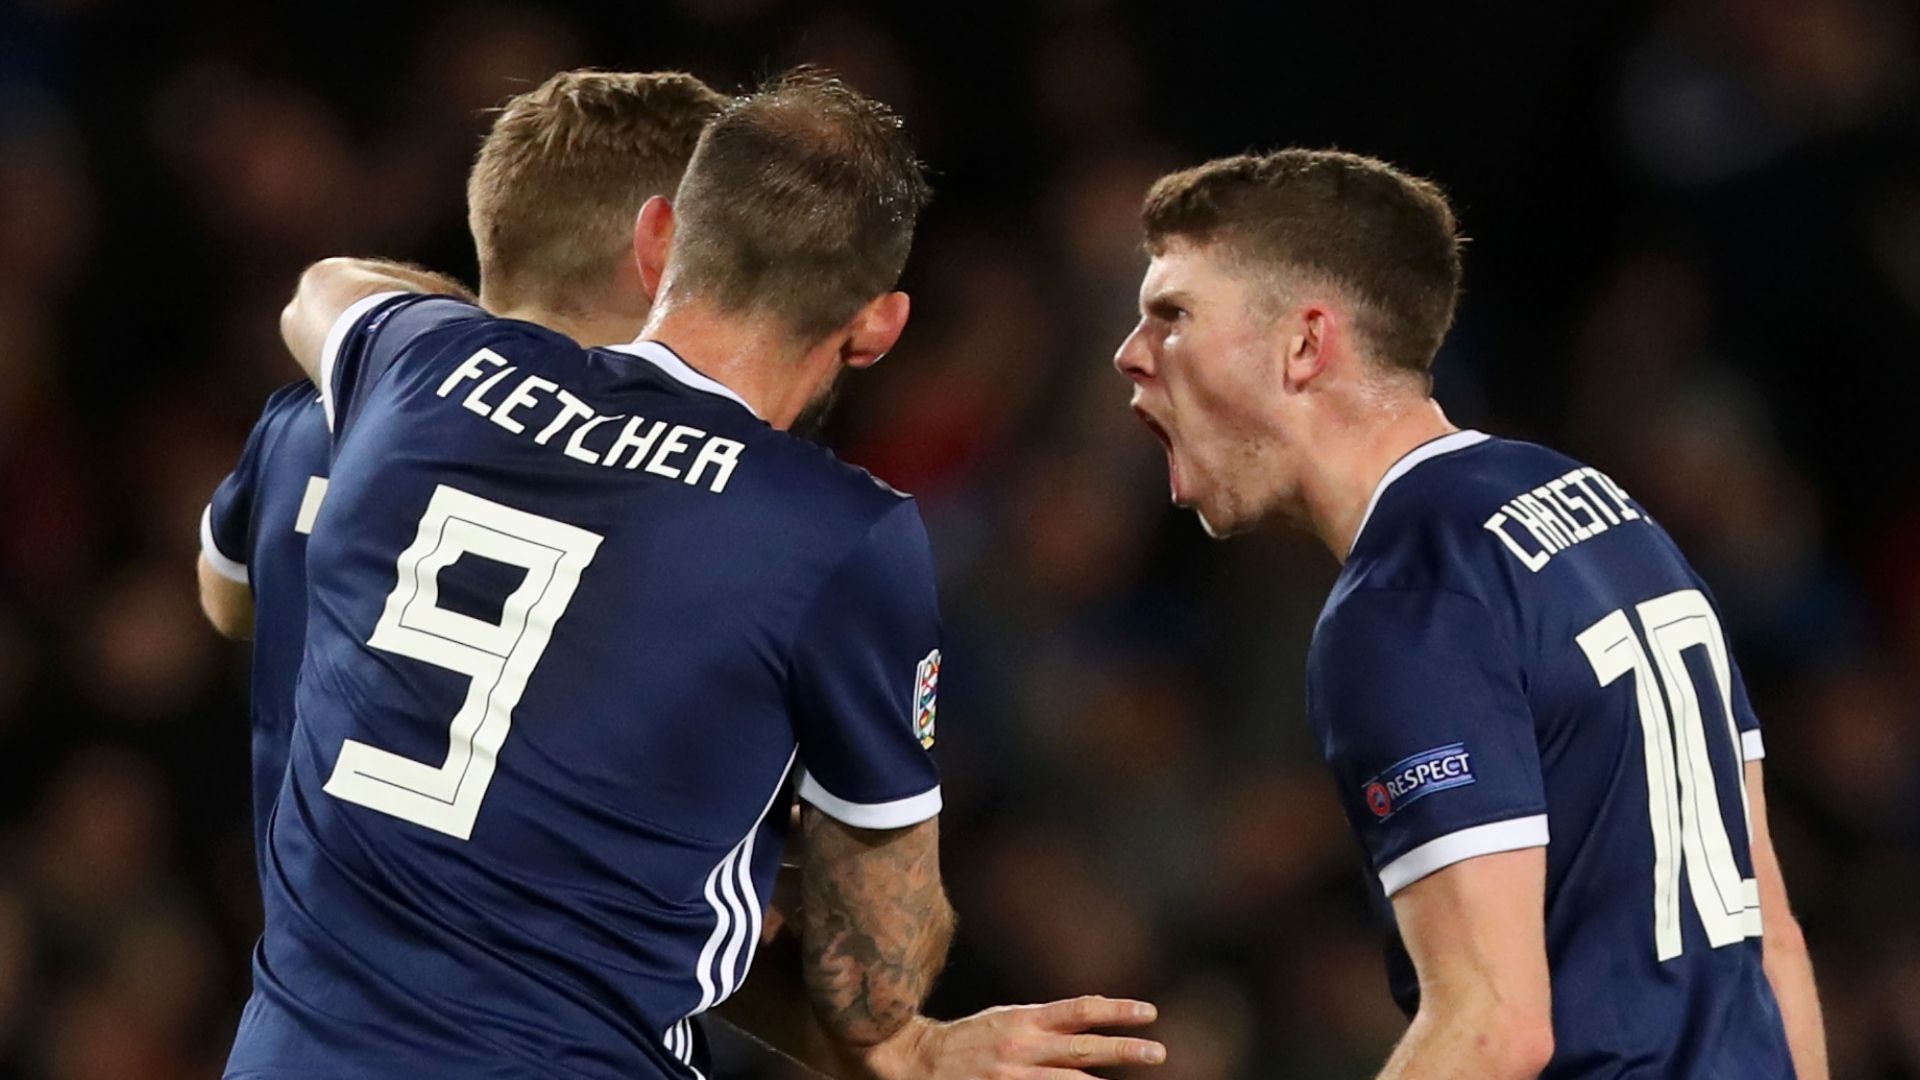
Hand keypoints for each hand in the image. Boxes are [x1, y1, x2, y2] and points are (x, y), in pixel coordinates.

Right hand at [865, 996, 1165, 1078]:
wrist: (917, 1060)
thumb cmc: (969, 1039)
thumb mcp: (1007, 1018)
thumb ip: (1046, 1022)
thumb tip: (1090, 1019)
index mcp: (1024, 1019)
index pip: (1080, 1009)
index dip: (1116, 1010)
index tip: (1149, 1013)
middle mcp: (1022, 1046)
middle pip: (1083, 1048)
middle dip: (1124, 1049)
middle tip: (1158, 1051)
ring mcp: (1013, 1076)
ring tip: (1133, 1070)